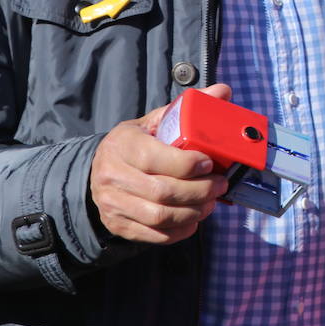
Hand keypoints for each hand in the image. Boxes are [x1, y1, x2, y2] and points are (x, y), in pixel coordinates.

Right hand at [89, 83, 232, 244]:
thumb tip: (224, 90)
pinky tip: (194, 220)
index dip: (189, 164)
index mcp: (123, 144)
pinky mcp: (117, 224)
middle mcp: (112, 175)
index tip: (209, 163)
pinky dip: (179, 231)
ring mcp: (112, 203)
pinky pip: (153, 235)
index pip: (158, 158)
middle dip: (200, 191)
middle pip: (163, 191)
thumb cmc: (137, 143)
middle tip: (220, 185)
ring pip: (160, 216)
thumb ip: (188, 108)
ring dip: (193, 212)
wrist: (100, 169)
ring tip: (211, 202)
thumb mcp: (155, 121)